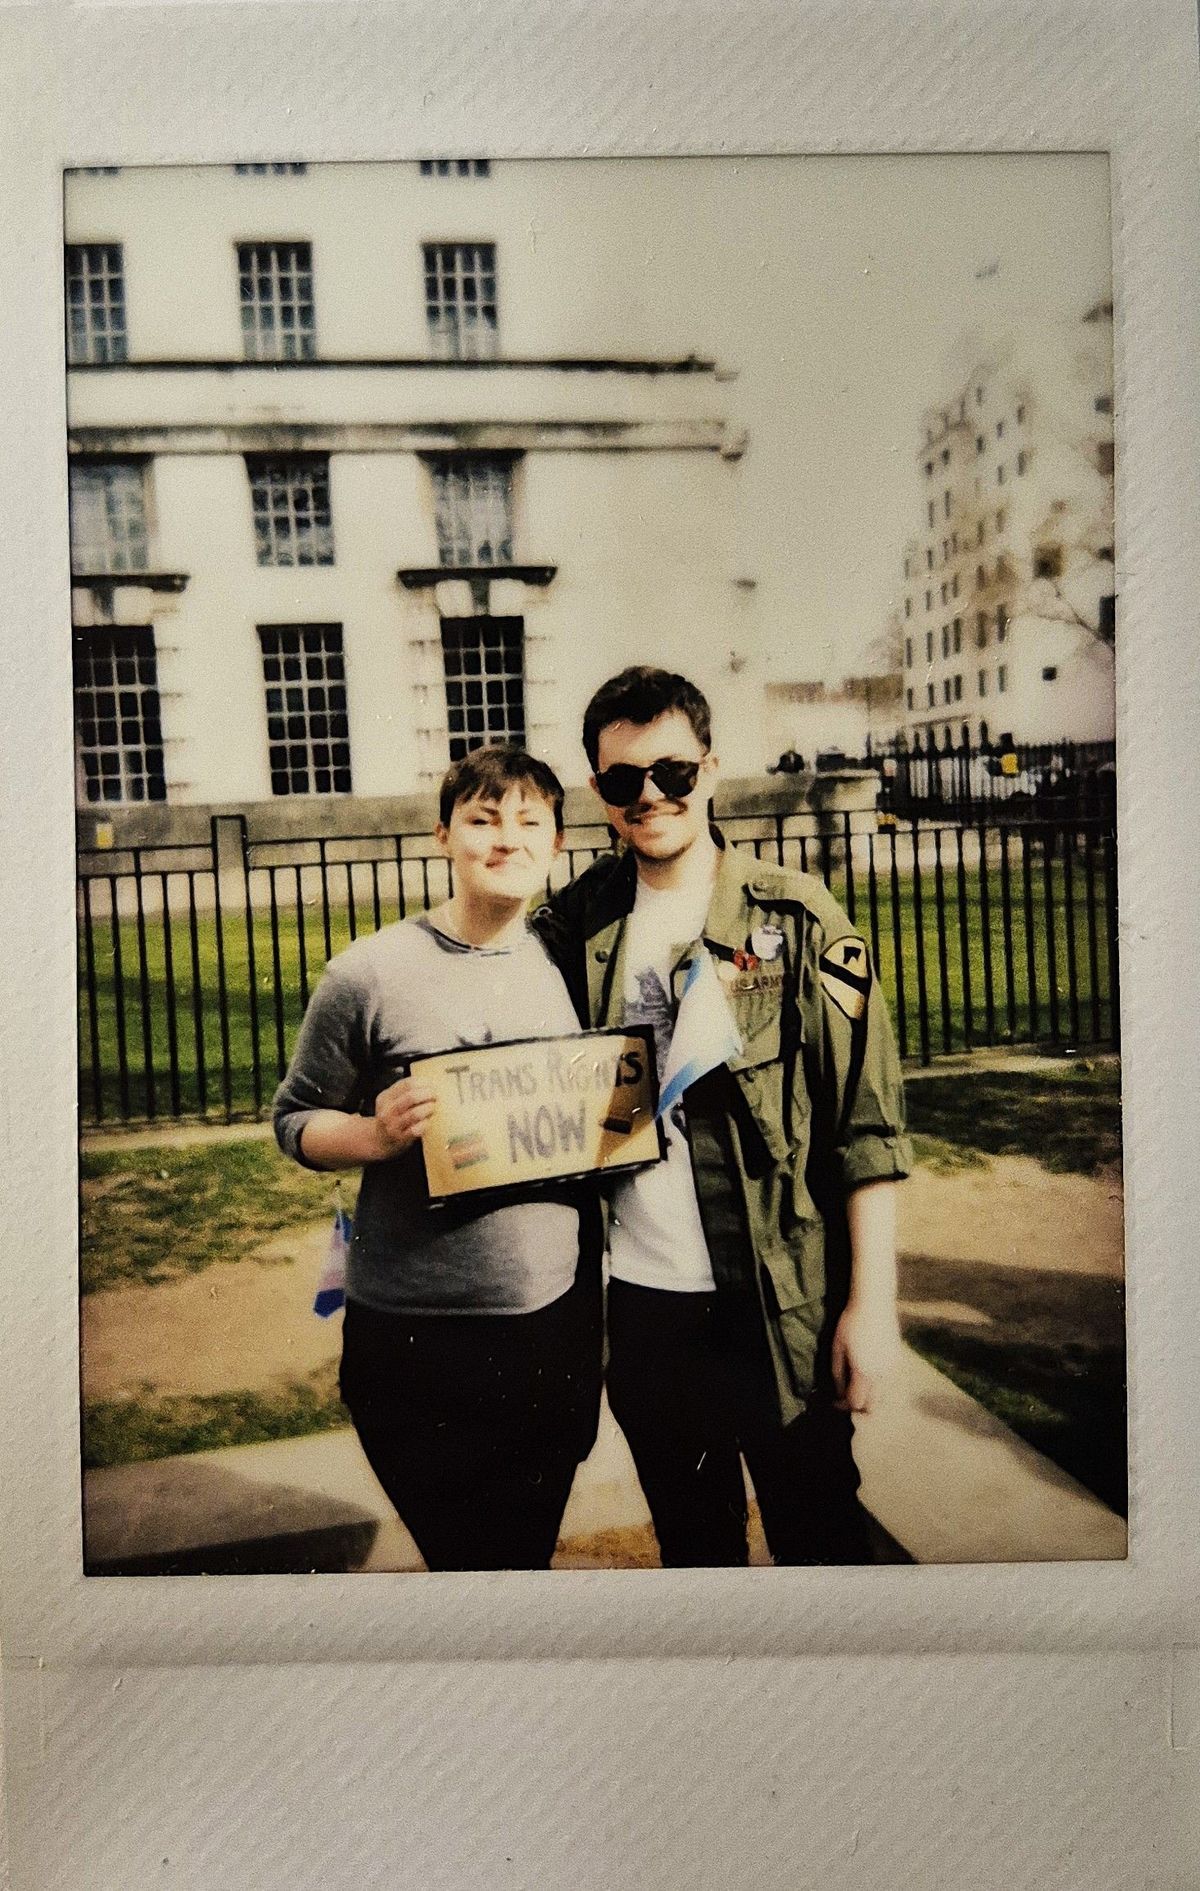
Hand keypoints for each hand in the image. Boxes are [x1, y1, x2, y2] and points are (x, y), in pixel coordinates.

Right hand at [371, 1076, 437, 1157]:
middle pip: (411, 1097)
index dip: (423, 1083)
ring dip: (428, 1108)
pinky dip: (425, 1124)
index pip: (406, 1084)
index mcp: (385, 1097)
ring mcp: (393, 1125)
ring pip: (415, 1113)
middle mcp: (387, 1110)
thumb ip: (405, 1092)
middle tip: (435, 1095)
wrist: (380, 1139)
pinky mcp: (400, 1138)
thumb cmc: (392, 1116)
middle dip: (427, 1094)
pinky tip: (428, 1121)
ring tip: (433, 1107)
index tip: (432, 1084)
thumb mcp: (391, 1101)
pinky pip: (416, 1129)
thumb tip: (429, 1083)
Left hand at [830, 1298, 901, 1413]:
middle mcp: (881, 1375)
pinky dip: (879, 1386)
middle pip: (872, 1407)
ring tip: (858, 1385)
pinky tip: (869, 1372)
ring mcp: (892, 1369)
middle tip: (846, 1395)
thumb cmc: (851, 1322)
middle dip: (858, 1406)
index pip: (855, 1403)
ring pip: (883, 1397)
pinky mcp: (898, 1360)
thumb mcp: (837, 1347)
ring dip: (871, 1397)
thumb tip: (838, 1393)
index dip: (842, 1405)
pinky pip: (889, 1383)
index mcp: (864, 1373)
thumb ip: (837, 1373)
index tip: (834, 1400)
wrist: (874, 1303)